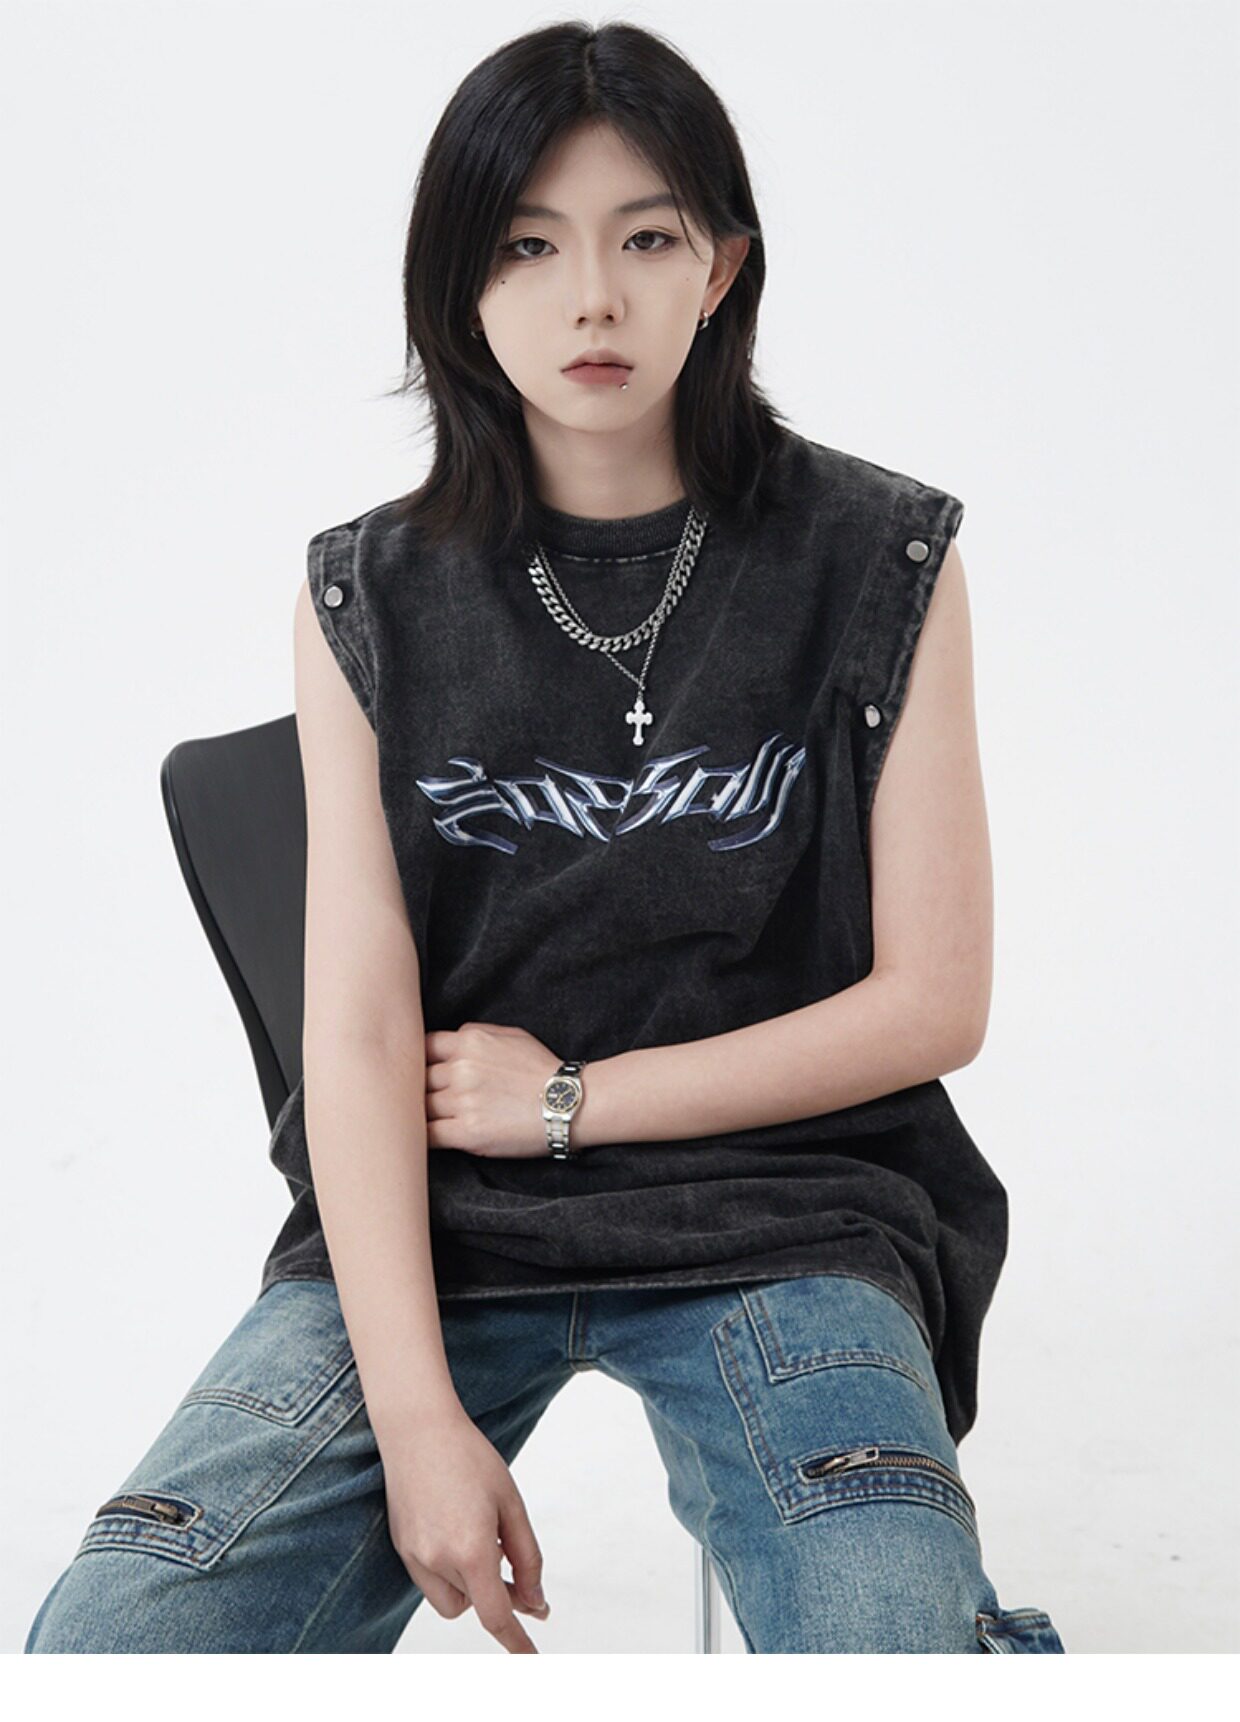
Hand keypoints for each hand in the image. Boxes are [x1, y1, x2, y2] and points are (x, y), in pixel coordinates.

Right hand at [378, 1402, 549, 1652]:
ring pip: (452, 1597)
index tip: (530, 1658)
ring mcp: (414, 1556)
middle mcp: (438, 1560)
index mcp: (471, 1549)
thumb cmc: (469, 1457)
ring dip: (470, 1582)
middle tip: (510, 1559)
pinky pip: (431, 1580)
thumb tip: (535, 1602)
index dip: (516, 1641)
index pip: (496, 1616)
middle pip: (476, 1605)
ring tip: (478, 1534)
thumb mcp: (511, 1503)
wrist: (418, 1428)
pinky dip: (449, 1568)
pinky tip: (455, 1527)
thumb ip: (527, 1557)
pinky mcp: (402, 1548)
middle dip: (497, 1592)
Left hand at [424, 1021, 561, 1158]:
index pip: (423, 1047)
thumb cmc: (542, 1070)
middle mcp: (462, 1068)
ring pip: (420, 1106)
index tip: (423, 1073)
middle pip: (418, 1078)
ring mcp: (463, 1100)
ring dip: (421, 1114)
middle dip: (420, 1089)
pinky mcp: (468, 1131)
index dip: (420, 1061)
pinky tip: (422, 1138)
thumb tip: (448, 1041)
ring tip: (422, 1119)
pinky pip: (428, 1135)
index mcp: (470, 1041)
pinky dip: (421, 1137)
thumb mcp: (511, 1036)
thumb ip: (474, 1034)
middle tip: (422, 1099)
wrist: (567, 1104)